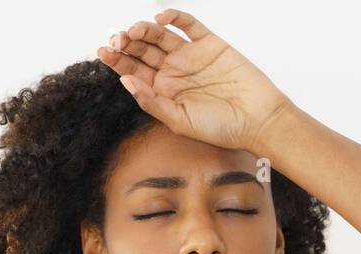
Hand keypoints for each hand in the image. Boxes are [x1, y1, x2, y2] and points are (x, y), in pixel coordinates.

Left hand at [96, 9, 293, 154]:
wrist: (257, 119)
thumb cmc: (220, 127)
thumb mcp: (179, 120)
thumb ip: (152, 101)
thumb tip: (125, 81)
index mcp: (162, 92)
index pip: (133, 71)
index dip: (117, 60)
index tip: (103, 51)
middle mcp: (173, 72)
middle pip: (143, 51)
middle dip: (127, 43)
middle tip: (116, 38)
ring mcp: (190, 56)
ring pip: (161, 36)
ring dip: (145, 30)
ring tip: (134, 31)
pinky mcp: (209, 43)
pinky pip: (189, 25)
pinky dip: (174, 18)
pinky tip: (160, 20)